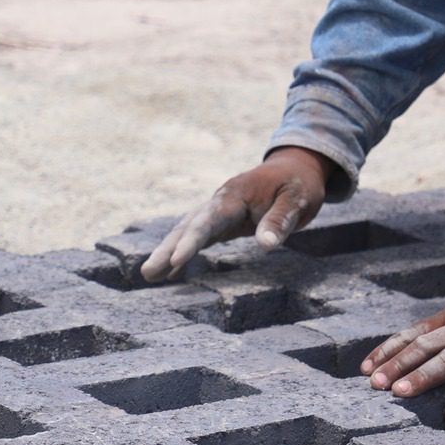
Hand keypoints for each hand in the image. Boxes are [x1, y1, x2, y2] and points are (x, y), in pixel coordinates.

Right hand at [139, 147, 332, 281]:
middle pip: (188, 227)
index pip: (208, 221)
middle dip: (166, 250)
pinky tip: (168, 272)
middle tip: (146, 273)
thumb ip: (280, 221)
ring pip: (187, 231)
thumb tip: (266, 246)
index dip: (191, 242)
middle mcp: (219, 202)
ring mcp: (218, 211)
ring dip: (167, 252)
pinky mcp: (222, 221)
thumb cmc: (297, 184)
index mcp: (234, 195)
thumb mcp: (296, 200)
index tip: (176, 261)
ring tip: (147, 275)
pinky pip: (197, 237)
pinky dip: (181, 252)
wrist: (295, 169)